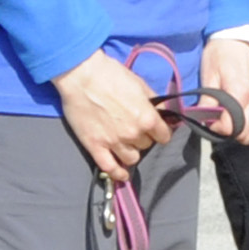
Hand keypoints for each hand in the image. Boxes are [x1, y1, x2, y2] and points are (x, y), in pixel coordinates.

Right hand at [53, 50, 173, 181]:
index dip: (161, 133)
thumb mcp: (141, 85)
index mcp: (147, 118)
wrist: (82, 76)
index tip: (157, 131)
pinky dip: (117, 173)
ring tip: (126, 144)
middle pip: (146, 145)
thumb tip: (166, 115)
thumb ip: (156, 103)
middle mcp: (133, 133)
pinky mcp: (95, 146)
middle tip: (134, 129)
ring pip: (132, 158)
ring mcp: (113, 142)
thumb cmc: (112, 75)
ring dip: (131, 152)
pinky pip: (109, 167)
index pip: (164, 136)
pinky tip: (122, 174)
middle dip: (143, 138)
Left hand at [201, 37, 248, 144]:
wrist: (238, 38)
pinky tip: (244, 125)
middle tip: (219, 127)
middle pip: (248, 131)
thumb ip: (208, 99)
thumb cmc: (220, 55)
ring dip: (247, 136)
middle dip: (232, 134)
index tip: (209, 122)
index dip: (219, 129)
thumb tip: (205, 119)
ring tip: (233, 130)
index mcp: (240, 90)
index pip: (233, 124)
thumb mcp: (208, 75)